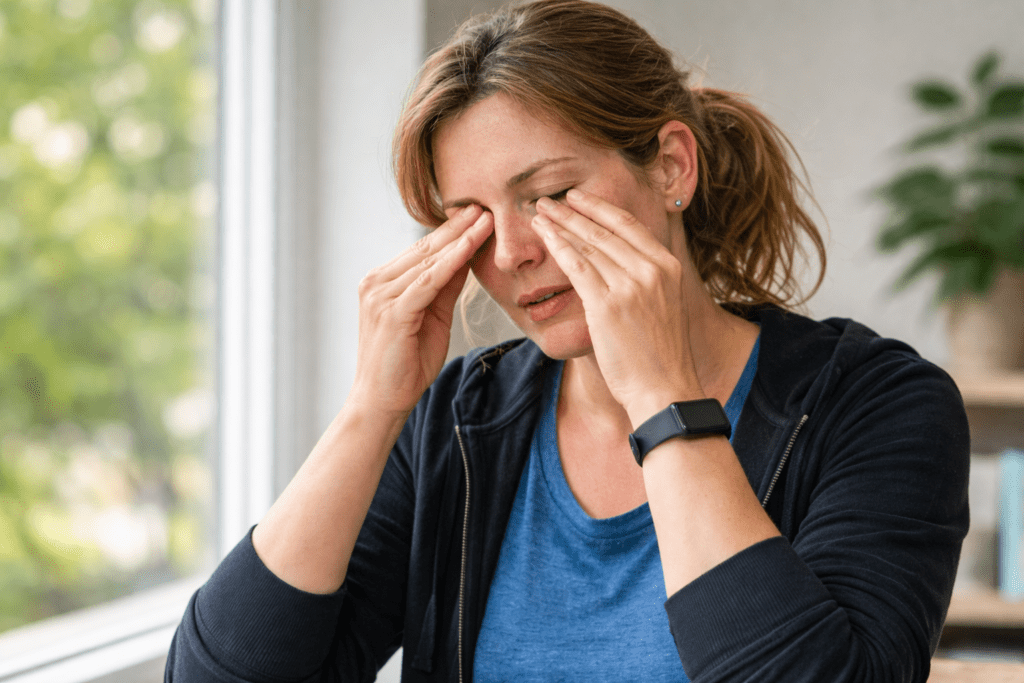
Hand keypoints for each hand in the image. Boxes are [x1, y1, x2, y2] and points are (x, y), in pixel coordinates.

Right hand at [349, 205, 492, 416]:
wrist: (382, 401)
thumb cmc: (406, 365)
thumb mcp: (432, 318)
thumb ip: (445, 288)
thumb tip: (466, 258)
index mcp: (383, 282)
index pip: (423, 250)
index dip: (452, 231)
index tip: (478, 212)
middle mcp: (377, 282)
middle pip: (425, 248)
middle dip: (458, 226)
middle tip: (486, 203)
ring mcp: (381, 295)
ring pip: (428, 260)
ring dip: (460, 238)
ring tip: (487, 217)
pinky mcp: (392, 311)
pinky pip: (428, 280)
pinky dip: (452, 261)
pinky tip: (471, 246)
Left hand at [532, 190, 701, 424]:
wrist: (664, 389)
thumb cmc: (659, 356)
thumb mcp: (663, 305)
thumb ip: (646, 280)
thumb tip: (620, 264)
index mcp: (668, 266)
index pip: (629, 225)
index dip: (600, 208)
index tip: (578, 197)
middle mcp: (651, 270)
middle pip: (604, 230)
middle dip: (572, 212)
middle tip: (548, 200)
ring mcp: (630, 286)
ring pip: (588, 245)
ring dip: (560, 225)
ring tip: (539, 214)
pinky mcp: (608, 305)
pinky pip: (577, 267)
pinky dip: (558, 247)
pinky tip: (544, 235)